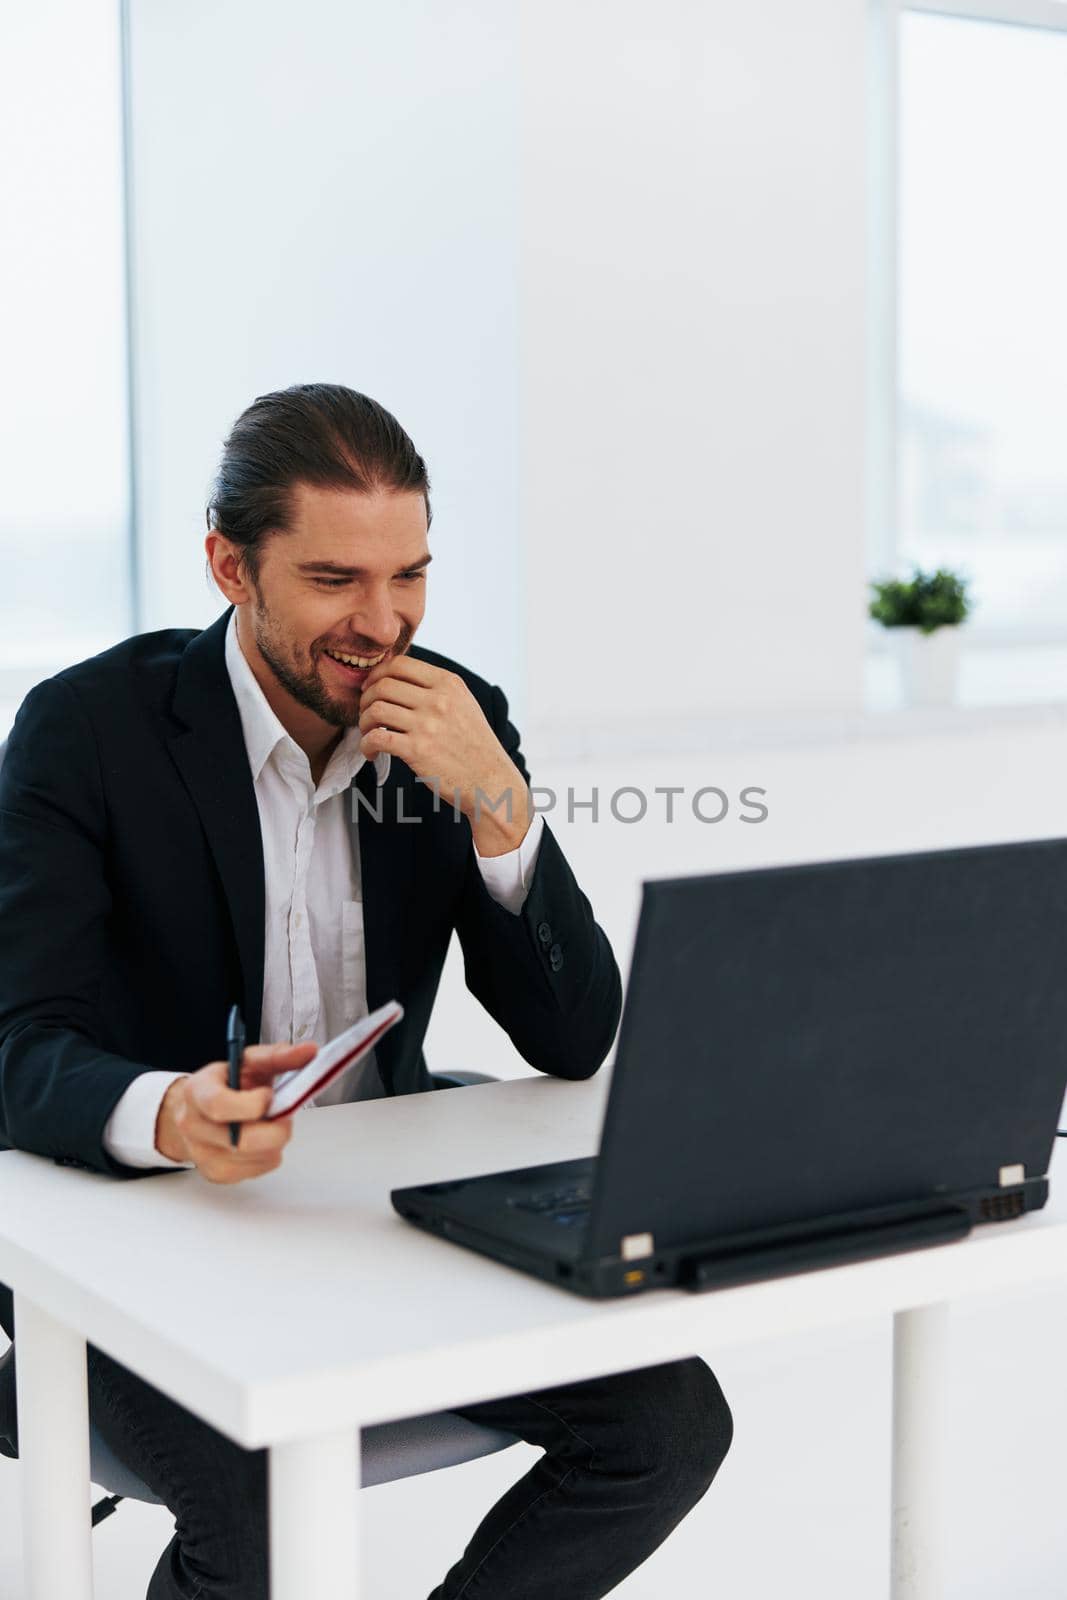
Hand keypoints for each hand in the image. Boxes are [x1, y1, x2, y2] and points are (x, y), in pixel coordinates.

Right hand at [154, 1041, 317, 1183]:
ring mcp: (203, 1155)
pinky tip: (261, 1138)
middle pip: (243, 1141)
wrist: (196, 1111)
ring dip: (275, 1140)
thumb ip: (278, 1056)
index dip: (253, 1104)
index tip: (267, 1095)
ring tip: (268, 1122)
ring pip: (257, 1157)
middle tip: (281, 1112)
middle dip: (275, 1127)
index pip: (219, 1106)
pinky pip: (259, 1168)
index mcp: (197, 1092)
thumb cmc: (224, 1084)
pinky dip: (269, 1153)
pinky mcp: (217, 1175)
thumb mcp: (247, 1061)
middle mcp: (194, 1127)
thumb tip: (309, 1051)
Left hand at [358, 656, 530, 855]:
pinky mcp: (417, 750)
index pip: (400, 664)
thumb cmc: (475, 746)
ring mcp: (427, 725)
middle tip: (366, 714)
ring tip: (368, 733)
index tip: (372, 688)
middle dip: (366, 698)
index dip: (377, 674)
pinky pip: (376, 738)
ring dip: (363, 722)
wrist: (491, 782)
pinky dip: (365, 745)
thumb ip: (437, 688)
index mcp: (449, 684)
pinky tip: (371, 753)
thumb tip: (398, 676)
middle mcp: (438, 700)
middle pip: (382, 685)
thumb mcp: (464, 704)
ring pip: (375, 709)